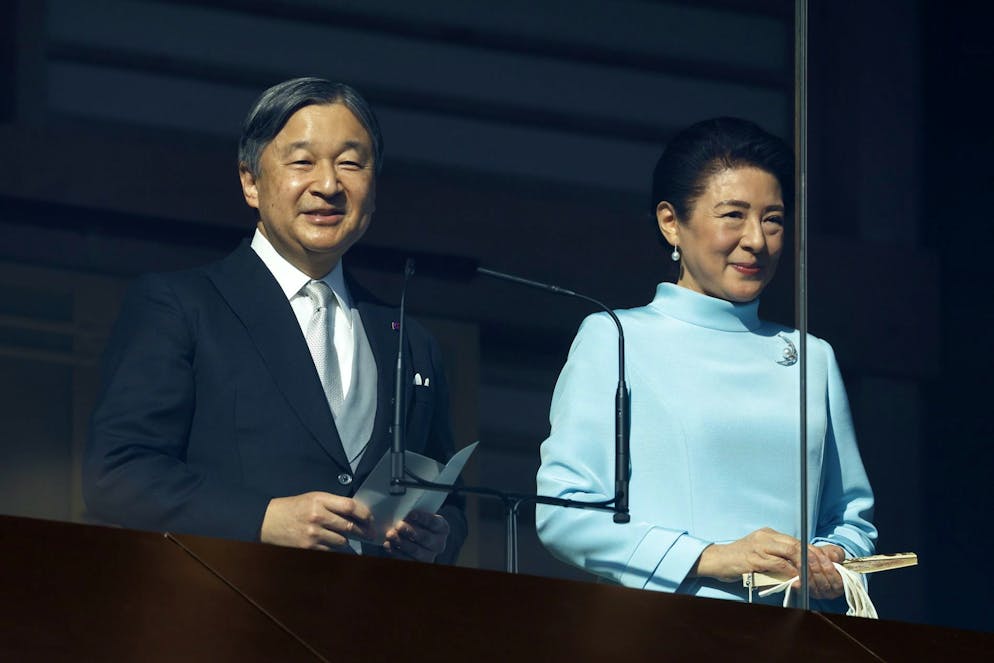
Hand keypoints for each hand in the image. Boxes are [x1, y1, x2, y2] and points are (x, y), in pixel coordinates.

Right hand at [260, 492, 372, 550]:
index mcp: (320, 500)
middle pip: (350, 526)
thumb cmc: (292, 508)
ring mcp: (313, 533)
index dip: (365, 514)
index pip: (350, 506)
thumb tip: (356, 514)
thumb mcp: (313, 498)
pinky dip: (336, 549)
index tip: (371, 520)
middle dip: (363, 531)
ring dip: (348, 541)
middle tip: (370, 534)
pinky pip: (331, 551)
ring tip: (349, 539)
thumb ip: (333, 504)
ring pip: (342, 541)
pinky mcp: (309, 547)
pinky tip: (336, 546)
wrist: (268, 521)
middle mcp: (318, 516)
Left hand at [384, 510, 448, 562]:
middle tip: (398, 526)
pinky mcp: (417, 565)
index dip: (424, 518)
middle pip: (426, 538)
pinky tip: (388, 545)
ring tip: (390, 535)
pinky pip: (407, 560)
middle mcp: (439, 544)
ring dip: (401, 542)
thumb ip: (412, 513)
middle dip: (410, 531)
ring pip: (416, 551)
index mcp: (442, 528)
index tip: (411, 514)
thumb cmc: (413, 523)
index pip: (435, 523)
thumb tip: (403, 512)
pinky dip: (396, 552)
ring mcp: (429, 556)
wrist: (409, 537)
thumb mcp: (416, 516)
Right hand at [693, 528, 845, 600]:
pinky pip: (778, 565)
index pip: (799, 541)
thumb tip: (800, 569)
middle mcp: (765, 537)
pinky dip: (791, 573)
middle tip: (826, 575)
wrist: (716, 560)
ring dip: (806, 568)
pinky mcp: (753, 559)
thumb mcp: (760, 554)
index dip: (816, 553)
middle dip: (815, 560)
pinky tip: (798, 582)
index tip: (828, 567)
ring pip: (791, 553)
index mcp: (769, 534)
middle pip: (798, 545)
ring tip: (815, 581)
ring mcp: (758, 547)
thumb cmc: (739, 560)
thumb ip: (778, 557)